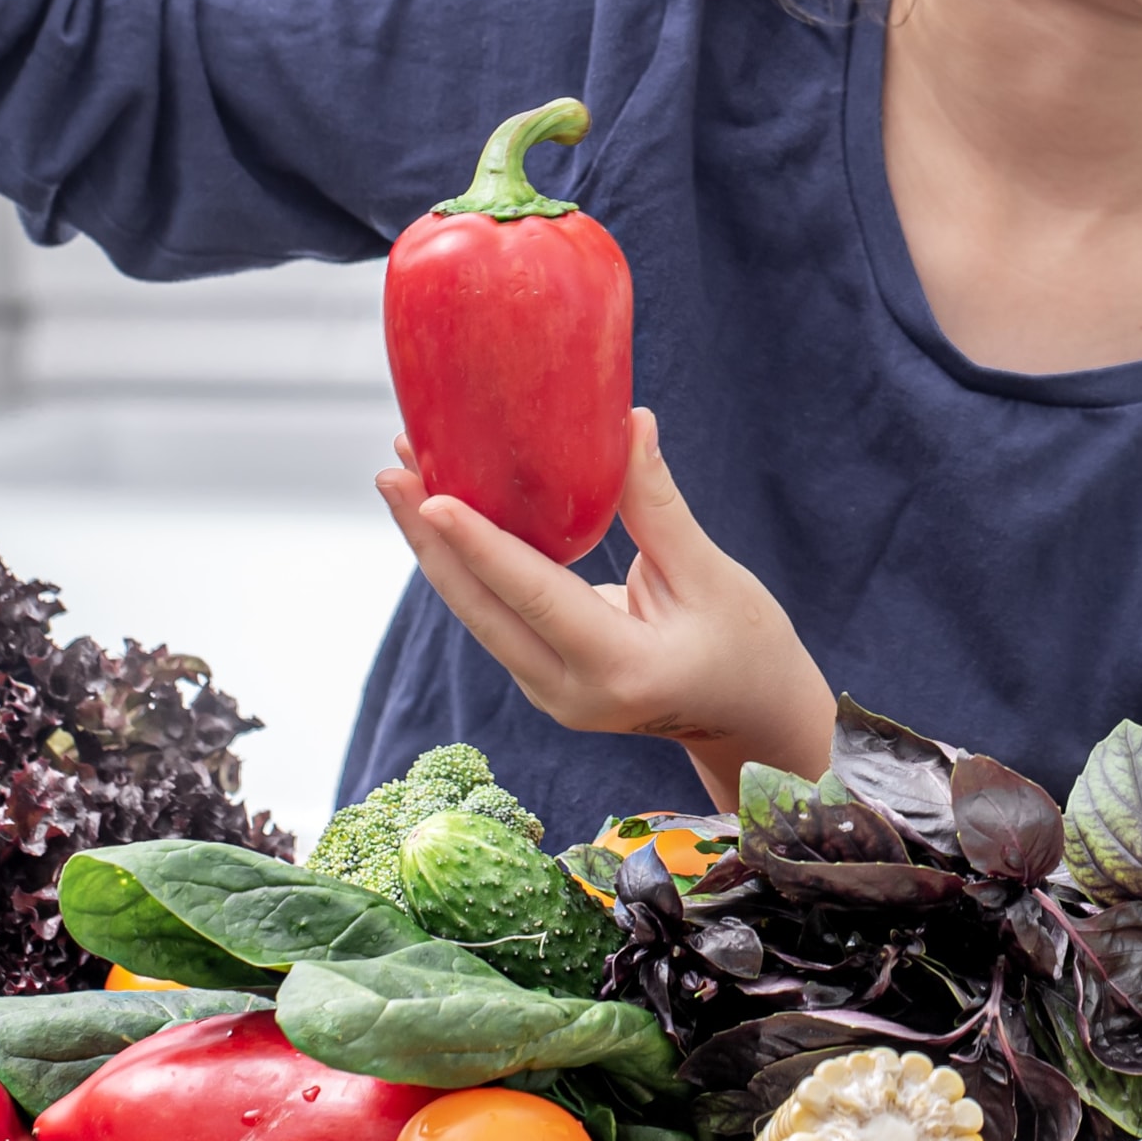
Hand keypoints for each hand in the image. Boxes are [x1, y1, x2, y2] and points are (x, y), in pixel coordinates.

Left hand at [376, 409, 836, 808]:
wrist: (749, 720)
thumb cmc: (747, 645)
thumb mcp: (712, 574)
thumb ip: (657, 504)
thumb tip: (628, 420)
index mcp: (620, 668)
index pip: (534, 596)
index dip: (480, 543)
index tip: (430, 496)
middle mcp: (568, 691)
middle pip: (480, 610)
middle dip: (429, 539)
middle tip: (392, 470)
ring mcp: (549, 693)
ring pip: (477, 614)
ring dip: (438, 548)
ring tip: (402, 477)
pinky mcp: (543, 679)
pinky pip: (493, 616)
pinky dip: (467, 565)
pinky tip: (442, 513)